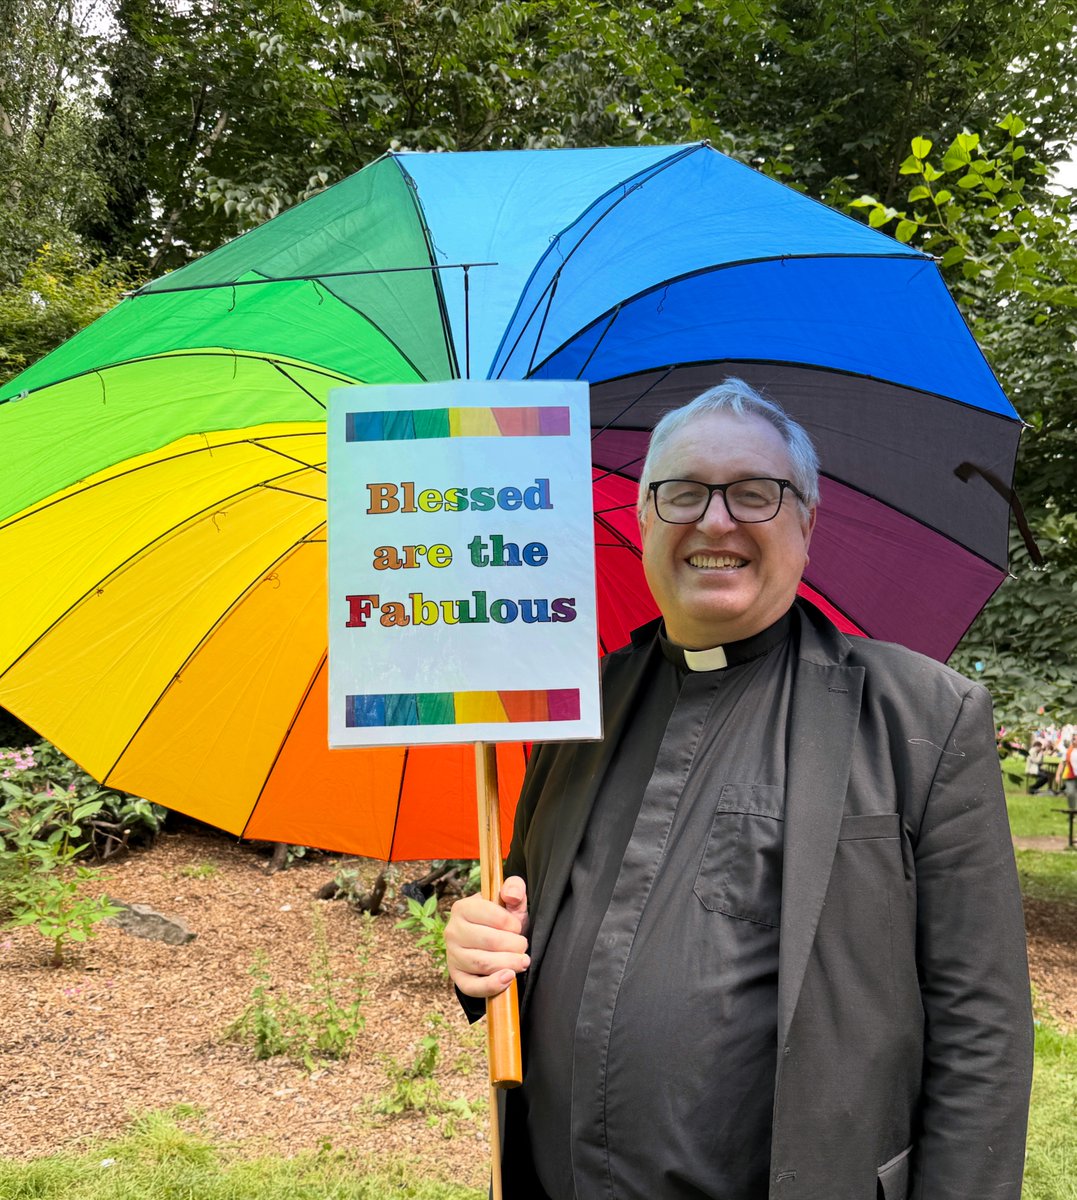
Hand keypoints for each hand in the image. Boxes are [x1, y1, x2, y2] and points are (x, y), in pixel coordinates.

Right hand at [445, 875, 529, 997]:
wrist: (492, 944)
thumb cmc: (502, 921)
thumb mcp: (510, 902)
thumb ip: (514, 888)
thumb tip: (510, 894)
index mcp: (463, 907)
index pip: (491, 915)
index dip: (512, 923)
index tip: (518, 927)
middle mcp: (453, 931)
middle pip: (488, 941)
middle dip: (514, 945)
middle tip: (524, 946)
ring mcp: (452, 955)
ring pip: (481, 963)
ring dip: (508, 964)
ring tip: (522, 962)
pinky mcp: (457, 977)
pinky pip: (471, 987)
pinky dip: (492, 986)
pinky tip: (508, 979)